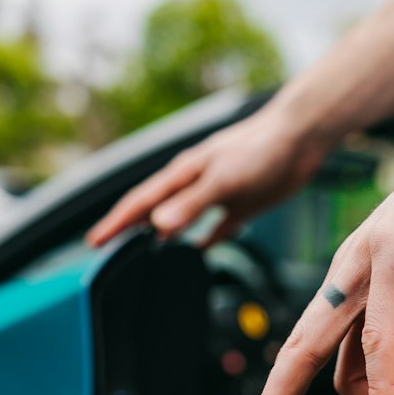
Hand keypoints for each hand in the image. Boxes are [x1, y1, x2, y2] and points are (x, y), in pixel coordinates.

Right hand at [86, 99, 332, 247]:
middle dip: (130, 231)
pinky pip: (216, 228)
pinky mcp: (241, 204)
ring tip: (147, 256)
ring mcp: (216, 194)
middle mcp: (194, 184)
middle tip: (110, 254)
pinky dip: (205, 241)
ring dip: (164, 237)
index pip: (140, 203)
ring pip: (181, 220)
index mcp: (183, 175)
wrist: (299, 138)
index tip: (94, 243)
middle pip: (154, 212)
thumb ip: (192, 204)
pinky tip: (199, 253)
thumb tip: (157, 226)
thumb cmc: (260, 150)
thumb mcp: (223, 181)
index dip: (115, 224)